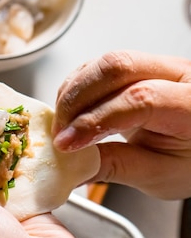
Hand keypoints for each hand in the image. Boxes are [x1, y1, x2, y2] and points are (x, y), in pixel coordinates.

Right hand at [53, 50, 190, 199]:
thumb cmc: (190, 162)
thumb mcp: (159, 175)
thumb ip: (116, 167)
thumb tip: (72, 166)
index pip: (139, 99)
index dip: (95, 119)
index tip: (68, 143)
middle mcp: (179, 74)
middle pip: (117, 67)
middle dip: (77, 99)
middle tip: (59, 132)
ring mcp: (157, 65)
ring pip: (103, 62)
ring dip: (72, 91)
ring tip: (63, 124)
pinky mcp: (136, 65)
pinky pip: (98, 65)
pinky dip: (77, 86)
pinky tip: (71, 111)